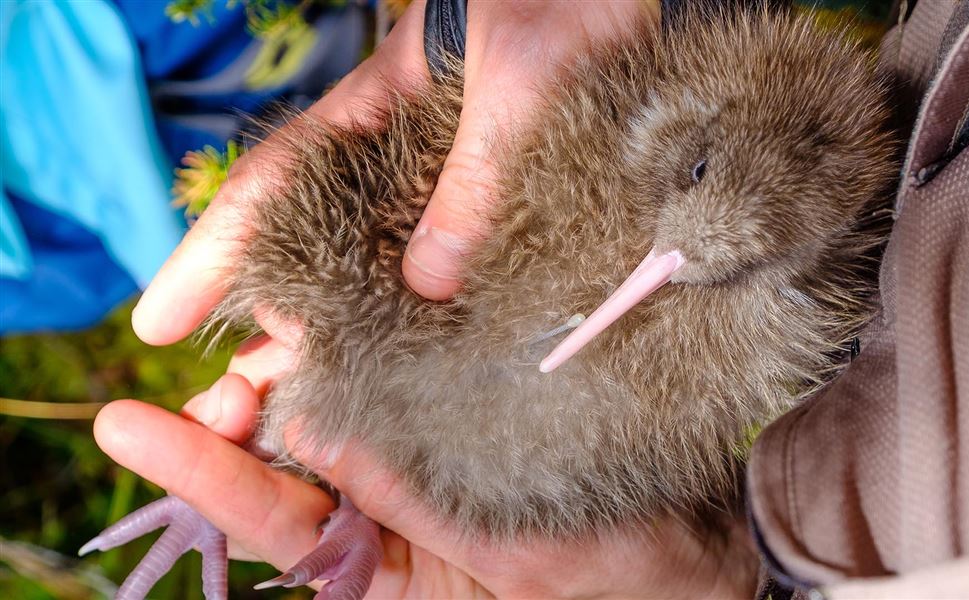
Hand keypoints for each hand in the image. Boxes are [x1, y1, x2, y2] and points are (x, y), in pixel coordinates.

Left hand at [94, 340, 755, 597]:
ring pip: (340, 415)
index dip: (202, 473)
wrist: (702, 549)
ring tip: (271, 318)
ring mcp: (424, 470)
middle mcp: (390, 523)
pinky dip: (370, 347)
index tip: (130, 423)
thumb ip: (415, 498)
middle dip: (244, 410)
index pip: (274, 521)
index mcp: (385, 575)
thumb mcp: (511, 555)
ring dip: (302, 367)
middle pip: (290, 464)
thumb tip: (314, 425)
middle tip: (215, 359)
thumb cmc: (618, 579)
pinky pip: (399, 387)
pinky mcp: (462, 424)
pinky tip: (351, 305)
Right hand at [132, 1, 650, 351]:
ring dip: (355, 325)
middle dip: (282, 313)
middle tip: (252, 390)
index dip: (210, 255)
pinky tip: (429, 353)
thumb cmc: (562, 5)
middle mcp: (400, 154)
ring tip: (327, 392)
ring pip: (381, 262)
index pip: (271, 187)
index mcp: (373, 110)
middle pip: (316, 241)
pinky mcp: (506, 196)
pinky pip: (457, 261)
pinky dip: (436, 308)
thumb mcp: (514, 85)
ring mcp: (448, 178)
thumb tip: (428, 281)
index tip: (158, 321)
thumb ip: (472, 176)